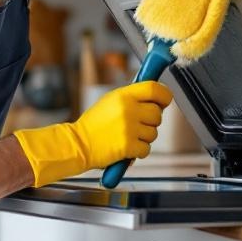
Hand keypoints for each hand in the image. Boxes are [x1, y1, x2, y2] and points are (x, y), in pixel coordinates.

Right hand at [13, 81, 172, 186]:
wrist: (78, 143)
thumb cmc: (94, 124)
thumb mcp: (110, 101)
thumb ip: (132, 98)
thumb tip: (156, 99)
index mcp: (124, 95)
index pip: (154, 88)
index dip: (164, 95)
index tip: (164, 101)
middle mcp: (128, 110)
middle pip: (157, 114)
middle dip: (152, 121)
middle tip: (140, 124)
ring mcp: (129, 128)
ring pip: (153, 133)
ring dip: (145, 138)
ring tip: (129, 137)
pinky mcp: (128, 146)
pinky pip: (146, 149)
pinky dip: (139, 151)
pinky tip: (128, 148)